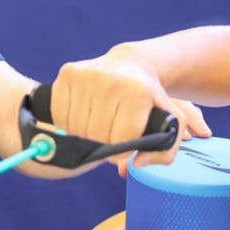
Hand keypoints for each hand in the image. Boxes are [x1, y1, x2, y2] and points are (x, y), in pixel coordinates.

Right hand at [50, 46, 210, 170]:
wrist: (130, 64)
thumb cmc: (147, 100)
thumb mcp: (170, 123)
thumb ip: (163, 153)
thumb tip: (134, 164)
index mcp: (139, 93)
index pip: (121, 141)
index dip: (123, 150)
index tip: (126, 142)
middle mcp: (112, 81)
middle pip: (97, 136)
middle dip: (103, 143)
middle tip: (111, 134)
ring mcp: (87, 75)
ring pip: (77, 128)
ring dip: (85, 135)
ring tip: (98, 125)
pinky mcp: (68, 73)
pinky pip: (60, 115)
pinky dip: (68, 122)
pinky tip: (82, 115)